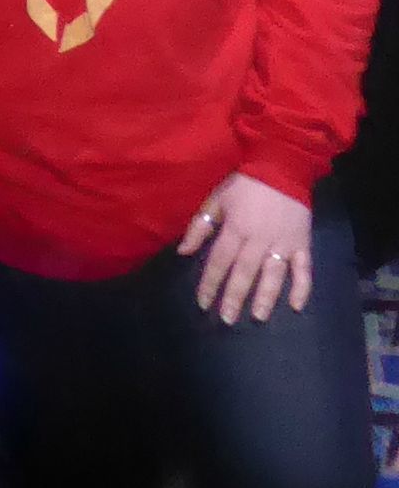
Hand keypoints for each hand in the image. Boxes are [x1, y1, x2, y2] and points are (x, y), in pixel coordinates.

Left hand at [179, 172, 313, 324]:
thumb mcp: (216, 200)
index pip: (220, 261)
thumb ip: (200, 226)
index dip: (210, 283)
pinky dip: (302, 288)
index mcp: (236, 228)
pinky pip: (304, 269)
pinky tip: (297, 306)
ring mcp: (283, 243)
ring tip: (258, 318)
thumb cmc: (244, 186)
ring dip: (266, 298)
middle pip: (245, 272)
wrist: (281, 168)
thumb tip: (184, 252)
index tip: (203, 302)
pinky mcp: (303, 244)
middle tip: (227, 319)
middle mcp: (259, 239)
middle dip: (235, 297)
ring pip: (274, 275)